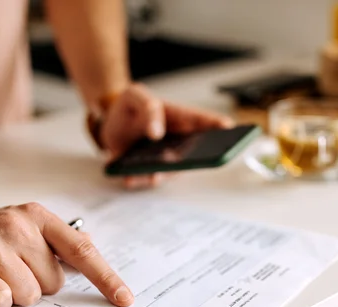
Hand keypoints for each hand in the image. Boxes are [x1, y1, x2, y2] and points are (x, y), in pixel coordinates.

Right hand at [0, 202, 133, 306]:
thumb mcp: (23, 225)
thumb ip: (57, 239)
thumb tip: (91, 244)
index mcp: (37, 217)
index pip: (81, 251)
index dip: (105, 278)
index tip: (124, 299)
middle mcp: (17, 225)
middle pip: (54, 283)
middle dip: (37, 287)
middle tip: (11, 272)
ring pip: (29, 295)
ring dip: (15, 296)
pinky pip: (0, 298)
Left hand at [100, 83, 233, 188]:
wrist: (109, 121)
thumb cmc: (129, 106)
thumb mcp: (135, 96)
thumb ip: (147, 107)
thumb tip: (156, 131)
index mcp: (179, 119)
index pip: (203, 122)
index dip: (218, 126)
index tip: (228, 128)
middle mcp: (177, 142)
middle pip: (194, 153)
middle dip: (197, 159)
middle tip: (196, 161)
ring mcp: (164, 158)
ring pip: (170, 171)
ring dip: (162, 175)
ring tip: (154, 175)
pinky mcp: (147, 170)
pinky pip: (146, 179)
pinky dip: (138, 179)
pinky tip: (130, 178)